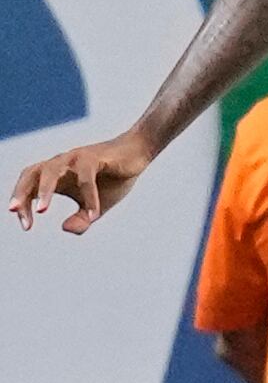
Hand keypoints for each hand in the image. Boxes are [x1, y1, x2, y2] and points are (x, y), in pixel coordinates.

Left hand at [11, 127, 156, 231]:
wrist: (137, 154)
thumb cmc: (113, 179)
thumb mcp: (97, 207)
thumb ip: (82, 220)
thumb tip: (65, 229)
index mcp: (56, 176)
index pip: (29, 187)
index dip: (23, 204)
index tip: (26, 226)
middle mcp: (60, 164)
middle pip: (31, 173)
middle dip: (21, 192)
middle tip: (14, 211)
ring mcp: (74, 158)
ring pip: (51, 170)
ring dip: (44, 190)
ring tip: (42, 211)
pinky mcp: (92, 156)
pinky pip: (85, 176)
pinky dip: (88, 195)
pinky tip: (94, 214)